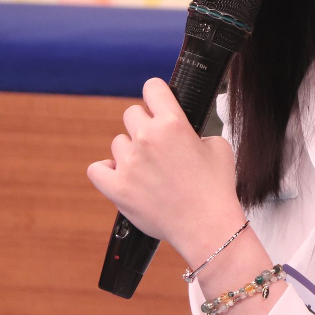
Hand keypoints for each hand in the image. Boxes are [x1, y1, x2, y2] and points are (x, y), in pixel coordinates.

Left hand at [87, 78, 245, 261]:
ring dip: (130, 151)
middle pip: (131, 113)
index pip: (152, 88)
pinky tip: (122, 175)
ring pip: (118, 143)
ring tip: (148, 169)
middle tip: (158, 144)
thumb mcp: (218, 146)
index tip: (158, 102)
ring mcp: (129, 163)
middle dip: (144, 124)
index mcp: (173, 123)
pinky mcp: (116, 188)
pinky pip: (97, 169)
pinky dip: (107, 171)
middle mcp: (147, 138)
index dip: (157, 94)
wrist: (207, 226)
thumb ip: (196, 131)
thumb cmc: (216, 188)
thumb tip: (183, 131)